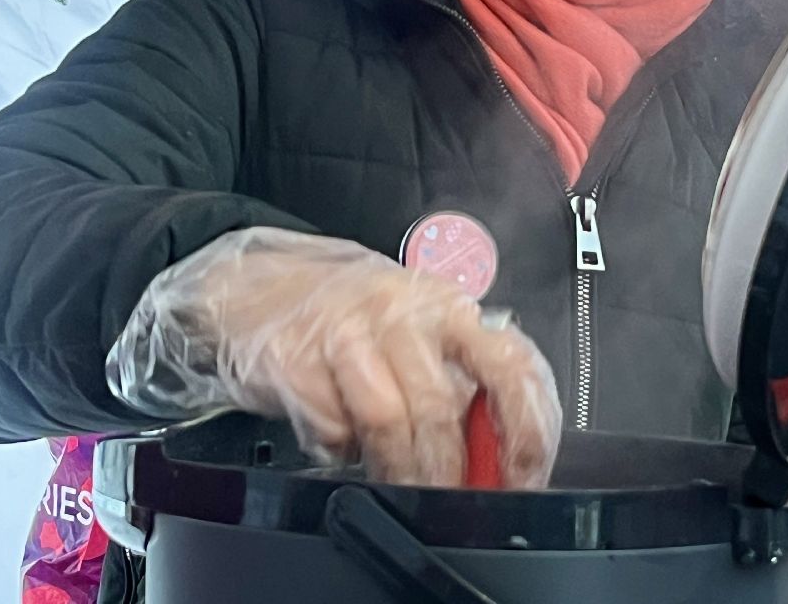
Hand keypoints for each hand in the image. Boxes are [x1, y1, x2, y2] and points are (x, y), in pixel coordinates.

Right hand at [107, 227, 561, 488]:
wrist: (259, 285)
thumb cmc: (354, 313)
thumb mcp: (419, 330)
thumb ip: (461, 379)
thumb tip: (501, 455)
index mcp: (448, 307)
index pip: (511, 364)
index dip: (527, 429)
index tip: (526, 476)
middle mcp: (401, 312)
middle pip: (441, 407)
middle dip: (452, 472)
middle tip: (457, 503)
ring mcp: (345, 333)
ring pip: (388, 422)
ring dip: (401, 472)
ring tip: (404, 491)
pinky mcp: (295, 360)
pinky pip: (330, 428)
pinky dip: (341, 451)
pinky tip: (343, 443)